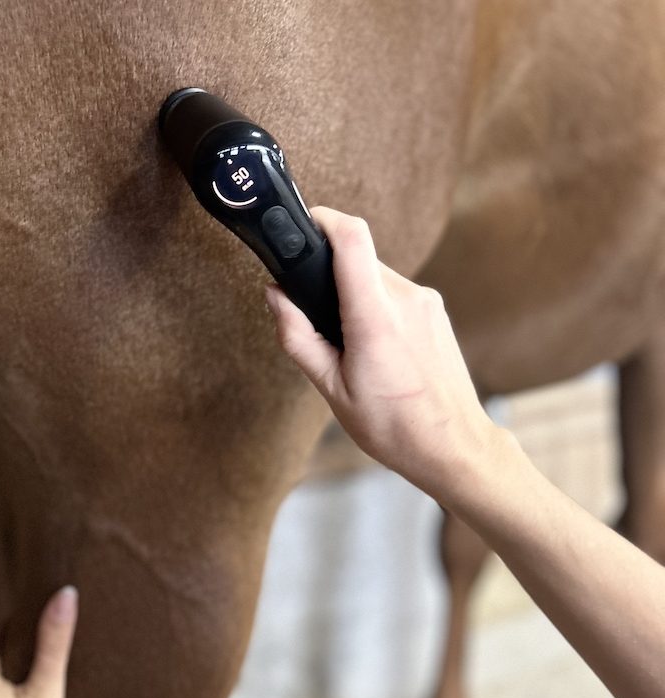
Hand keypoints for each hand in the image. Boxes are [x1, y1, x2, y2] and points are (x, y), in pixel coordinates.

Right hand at [267, 208, 499, 500]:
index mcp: (375, 319)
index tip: (304, 222)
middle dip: (331, 275)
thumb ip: (299, 338)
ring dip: (354, 294)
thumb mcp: (332, 390)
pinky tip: (376, 349)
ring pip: (377, 275)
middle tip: (318, 317)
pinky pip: (395, 292)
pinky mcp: (436, 310)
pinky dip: (376, 306)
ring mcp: (427, 302)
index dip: (324, 219)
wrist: (452, 446)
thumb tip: (276, 296)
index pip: (351, 239)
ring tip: (350, 345)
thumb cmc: (393, 426)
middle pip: (358, 258)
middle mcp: (407, 300)